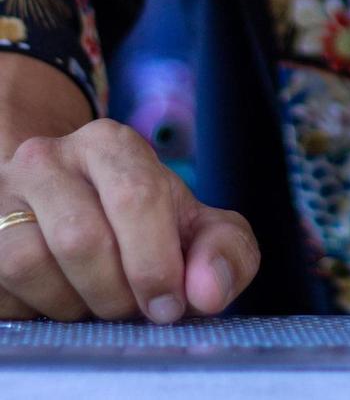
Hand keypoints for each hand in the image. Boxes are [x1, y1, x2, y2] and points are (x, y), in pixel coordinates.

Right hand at [0, 119, 259, 321]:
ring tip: (96, 302)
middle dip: (116, 291)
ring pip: (31, 264)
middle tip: (133, 309)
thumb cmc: (141, 222)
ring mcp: (3, 196)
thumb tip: (210, 291)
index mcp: (110, 144)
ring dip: (73, 303)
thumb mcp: (193, 225)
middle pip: (81, 237)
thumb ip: (224, 249)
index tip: (168, 304)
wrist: (70, 209)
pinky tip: (61, 299)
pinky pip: (3, 288)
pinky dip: (38, 310)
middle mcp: (49, 158)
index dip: (155, 263)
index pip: (135, 197)